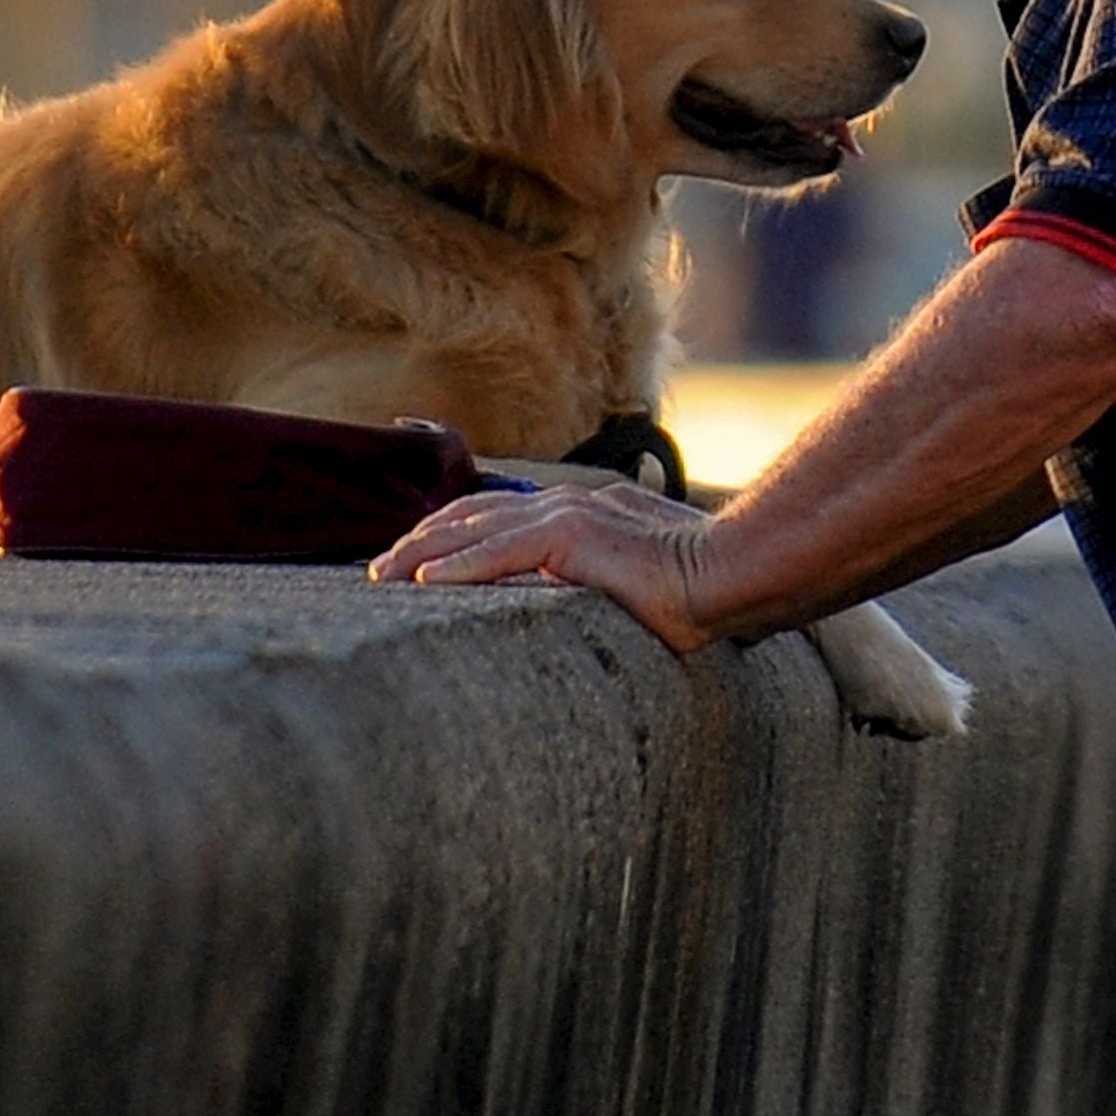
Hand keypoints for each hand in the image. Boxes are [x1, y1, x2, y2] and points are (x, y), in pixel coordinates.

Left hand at [372, 476, 731, 652]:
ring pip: (474, 527)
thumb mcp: (631, 585)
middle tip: (381, 570)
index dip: (450, 533)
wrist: (735, 574)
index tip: (414, 560)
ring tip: (384, 576)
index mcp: (580, 513)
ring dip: (423, 552)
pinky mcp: (573, 537)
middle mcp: (567, 505)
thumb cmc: (699, 591)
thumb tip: (571, 611)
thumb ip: (593, 584)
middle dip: (421, 539)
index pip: (497, 513)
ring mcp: (569, 515)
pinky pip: (500, 552)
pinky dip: (457, 566)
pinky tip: (422, 583)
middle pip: (472, 512)